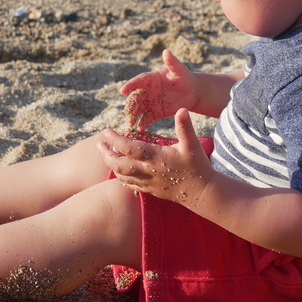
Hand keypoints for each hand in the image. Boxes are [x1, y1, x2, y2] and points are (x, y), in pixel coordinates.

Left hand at [98, 108, 213, 204]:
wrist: (203, 192)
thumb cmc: (198, 166)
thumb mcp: (193, 144)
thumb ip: (185, 127)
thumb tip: (182, 109)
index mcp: (155, 158)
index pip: (128, 148)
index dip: (115, 140)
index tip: (106, 132)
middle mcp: (148, 171)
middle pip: (119, 165)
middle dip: (106, 154)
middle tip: (99, 144)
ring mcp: (148, 183)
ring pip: (122, 176)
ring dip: (111, 164)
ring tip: (105, 154)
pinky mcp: (150, 190)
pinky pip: (130, 185)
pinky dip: (120, 177)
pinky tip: (118, 170)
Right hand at [120, 50, 197, 129]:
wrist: (192, 92)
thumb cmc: (184, 77)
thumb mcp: (179, 70)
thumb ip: (172, 62)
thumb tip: (166, 52)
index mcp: (150, 79)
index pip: (138, 81)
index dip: (130, 85)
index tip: (123, 90)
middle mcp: (146, 91)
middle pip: (135, 97)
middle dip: (130, 105)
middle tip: (127, 112)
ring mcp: (149, 102)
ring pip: (138, 110)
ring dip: (133, 116)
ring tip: (130, 124)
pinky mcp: (155, 113)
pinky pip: (146, 119)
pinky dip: (142, 124)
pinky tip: (139, 129)